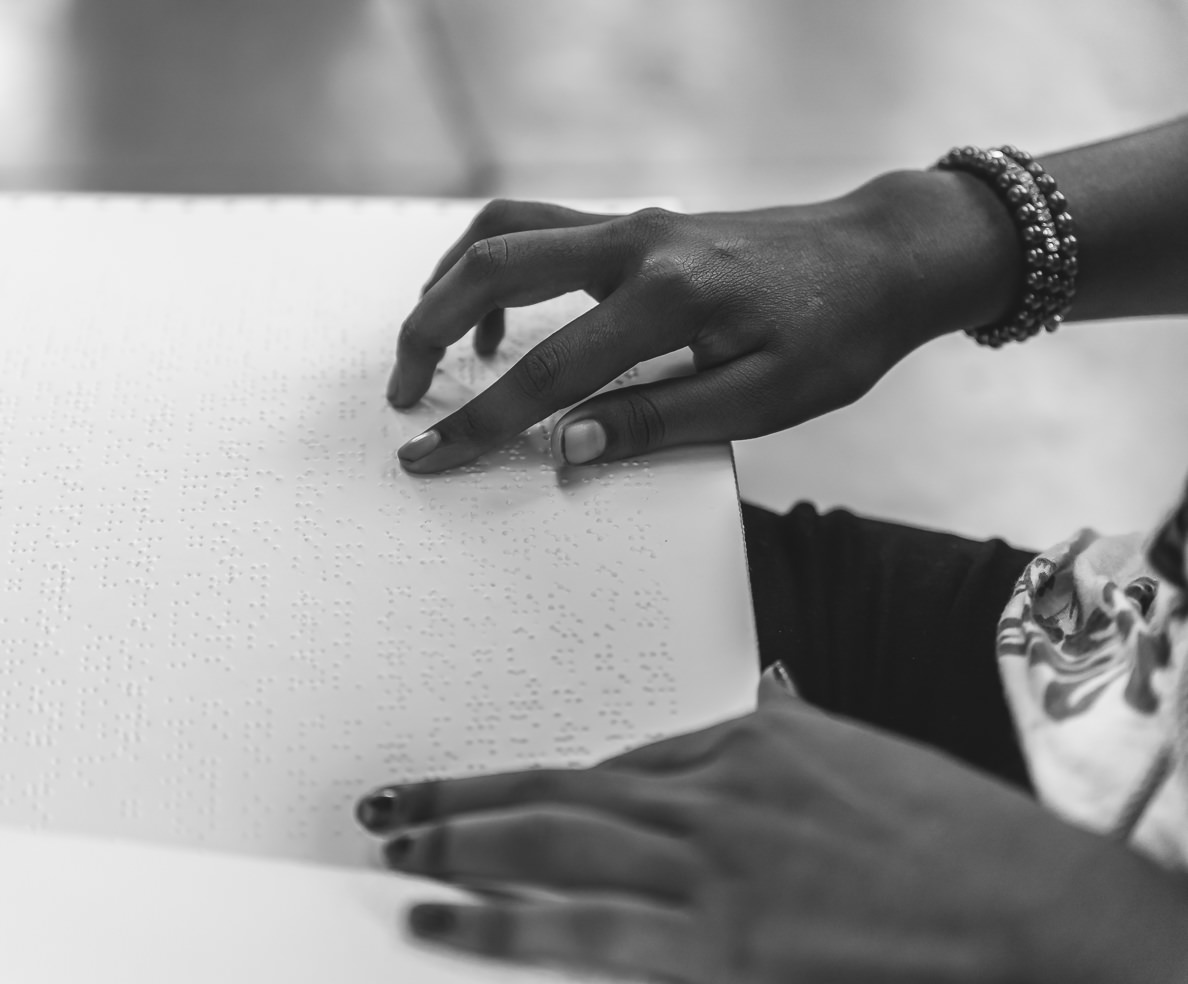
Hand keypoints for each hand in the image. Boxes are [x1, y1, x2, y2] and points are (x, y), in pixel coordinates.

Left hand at [355, 672, 1187, 983]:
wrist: (1034, 906)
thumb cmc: (963, 840)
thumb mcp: (866, 760)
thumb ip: (798, 735)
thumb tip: (771, 701)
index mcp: (749, 741)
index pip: (617, 761)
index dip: (540, 783)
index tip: (490, 790)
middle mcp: (712, 792)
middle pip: (558, 789)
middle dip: (463, 795)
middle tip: (386, 797)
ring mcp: (708, 863)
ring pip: (550, 843)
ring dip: (457, 842)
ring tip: (391, 842)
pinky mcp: (719, 941)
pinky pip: (582, 926)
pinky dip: (497, 923)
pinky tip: (439, 919)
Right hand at [387, 173, 1016, 472]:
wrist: (884, 255)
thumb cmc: (835, 334)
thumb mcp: (763, 400)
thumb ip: (659, 421)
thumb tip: (564, 448)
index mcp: (668, 299)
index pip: (546, 372)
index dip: (478, 422)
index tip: (426, 457)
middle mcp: (636, 245)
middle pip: (493, 269)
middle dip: (427, 332)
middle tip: (401, 395)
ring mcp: (633, 225)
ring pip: (505, 231)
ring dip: (449, 285)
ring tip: (430, 351)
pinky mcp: (637, 225)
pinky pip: (537, 227)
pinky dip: (494, 266)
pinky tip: (501, 322)